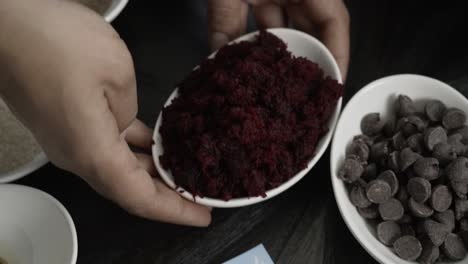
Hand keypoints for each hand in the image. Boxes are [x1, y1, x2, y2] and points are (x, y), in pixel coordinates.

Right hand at [0, 0, 210, 225]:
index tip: (202, 215)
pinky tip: (155, 145)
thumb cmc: (51, 42)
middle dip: (167, 196)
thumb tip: (126, 120)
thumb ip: (130, 109)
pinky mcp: (68, 125)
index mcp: (91, 151)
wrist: (4, 24)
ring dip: (152, 174)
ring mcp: (70, 141)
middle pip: (129, 189)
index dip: (174, 210)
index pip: (140, 198)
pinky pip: (108, 148)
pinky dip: (135, 153)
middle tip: (200, 195)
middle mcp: (77, 156)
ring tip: (184, 172)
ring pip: (119, 170)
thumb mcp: (115, 72)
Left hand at [207, 0, 349, 79]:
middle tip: (303, 94)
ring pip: (290, 24)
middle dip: (308, 61)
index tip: (333, 84)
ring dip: (280, 52)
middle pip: (314, 28)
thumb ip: (225, 19)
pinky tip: (251, 55)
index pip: (335, 21)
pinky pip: (270, 14)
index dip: (338, 55)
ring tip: (275, 83)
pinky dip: (260, 35)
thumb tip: (218, 59)